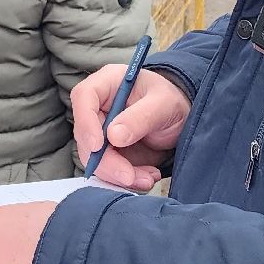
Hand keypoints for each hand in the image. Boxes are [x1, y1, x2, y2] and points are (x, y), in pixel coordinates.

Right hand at [72, 64, 189, 190]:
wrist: (180, 119)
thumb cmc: (171, 101)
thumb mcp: (164, 104)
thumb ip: (141, 117)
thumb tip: (113, 136)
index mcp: (107, 84)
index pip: (84, 96)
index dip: (86, 122)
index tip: (98, 146)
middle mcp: (98, 107)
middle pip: (86, 135)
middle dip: (107, 162)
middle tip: (130, 176)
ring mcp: (100, 131)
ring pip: (94, 158)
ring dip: (118, 175)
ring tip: (147, 178)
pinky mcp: (108, 152)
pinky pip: (108, 170)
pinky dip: (126, 179)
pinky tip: (147, 177)